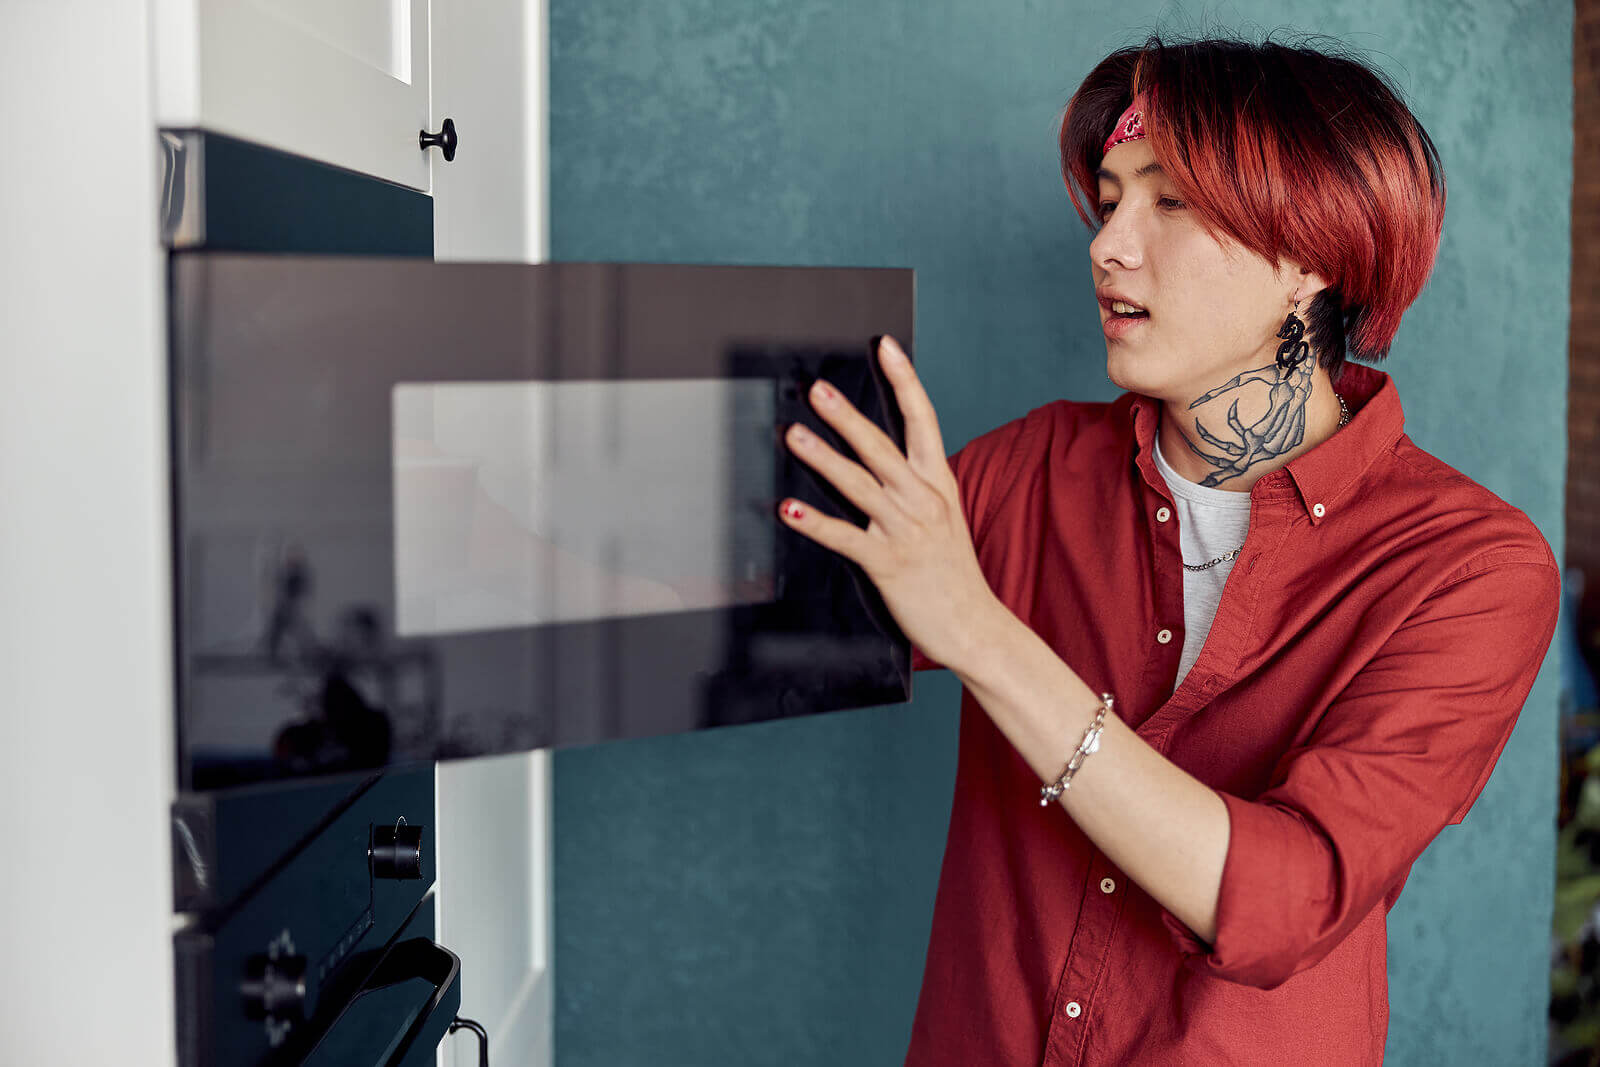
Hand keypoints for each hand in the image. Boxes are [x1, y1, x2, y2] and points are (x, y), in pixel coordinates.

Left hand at [778, 334, 1001, 673]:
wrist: (975, 626)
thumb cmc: (951, 571)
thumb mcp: (942, 515)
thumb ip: (914, 483)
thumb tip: (879, 453)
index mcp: (938, 483)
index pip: (923, 419)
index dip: (904, 380)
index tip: (885, 346)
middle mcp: (923, 500)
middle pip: (882, 447)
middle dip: (847, 415)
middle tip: (816, 389)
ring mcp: (906, 531)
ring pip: (860, 485)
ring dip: (823, 458)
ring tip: (793, 434)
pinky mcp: (888, 563)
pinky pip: (846, 537)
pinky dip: (814, 522)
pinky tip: (788, 508)